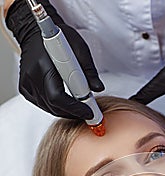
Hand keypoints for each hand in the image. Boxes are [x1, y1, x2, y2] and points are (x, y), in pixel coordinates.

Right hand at [5, 0, 103, 118]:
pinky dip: (54, 106)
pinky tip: (64, 102)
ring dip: (65, 111)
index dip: (74, 108)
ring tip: (78, 107)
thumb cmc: (58, 38)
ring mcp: (27, 82)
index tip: (88, 112)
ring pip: (48, 107)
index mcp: (44, 64)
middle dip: (72, 112)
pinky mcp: (25, 87)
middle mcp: (33, 75)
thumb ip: (89, 70)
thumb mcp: (79, 48)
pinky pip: (41, 104)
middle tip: (87, 113)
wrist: (35, 32)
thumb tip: (98, 88)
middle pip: (53, 105)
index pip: (57, 96)